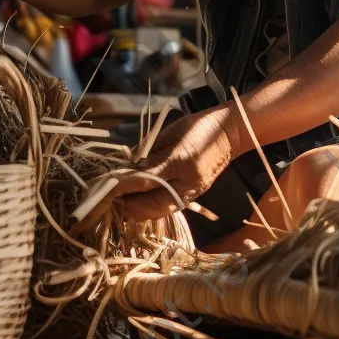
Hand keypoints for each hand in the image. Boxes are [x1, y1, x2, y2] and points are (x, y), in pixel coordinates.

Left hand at [114, 105, 243, 221]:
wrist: (231, 132)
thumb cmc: (200, 127)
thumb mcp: (172, 133)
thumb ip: (151, 151)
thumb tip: (129, 164)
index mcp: (180, 163)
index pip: (146, 180)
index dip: (124, 185)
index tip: (107, 186)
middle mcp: (187, 183)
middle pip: (151, 203)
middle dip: (129, 203)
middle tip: (110, 198)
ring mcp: (192, 192)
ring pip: (159, 211)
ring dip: (138, 210)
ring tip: (122, 204)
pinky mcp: (194, 195)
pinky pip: (168, 208)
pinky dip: (151, 210)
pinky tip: (139, 207)